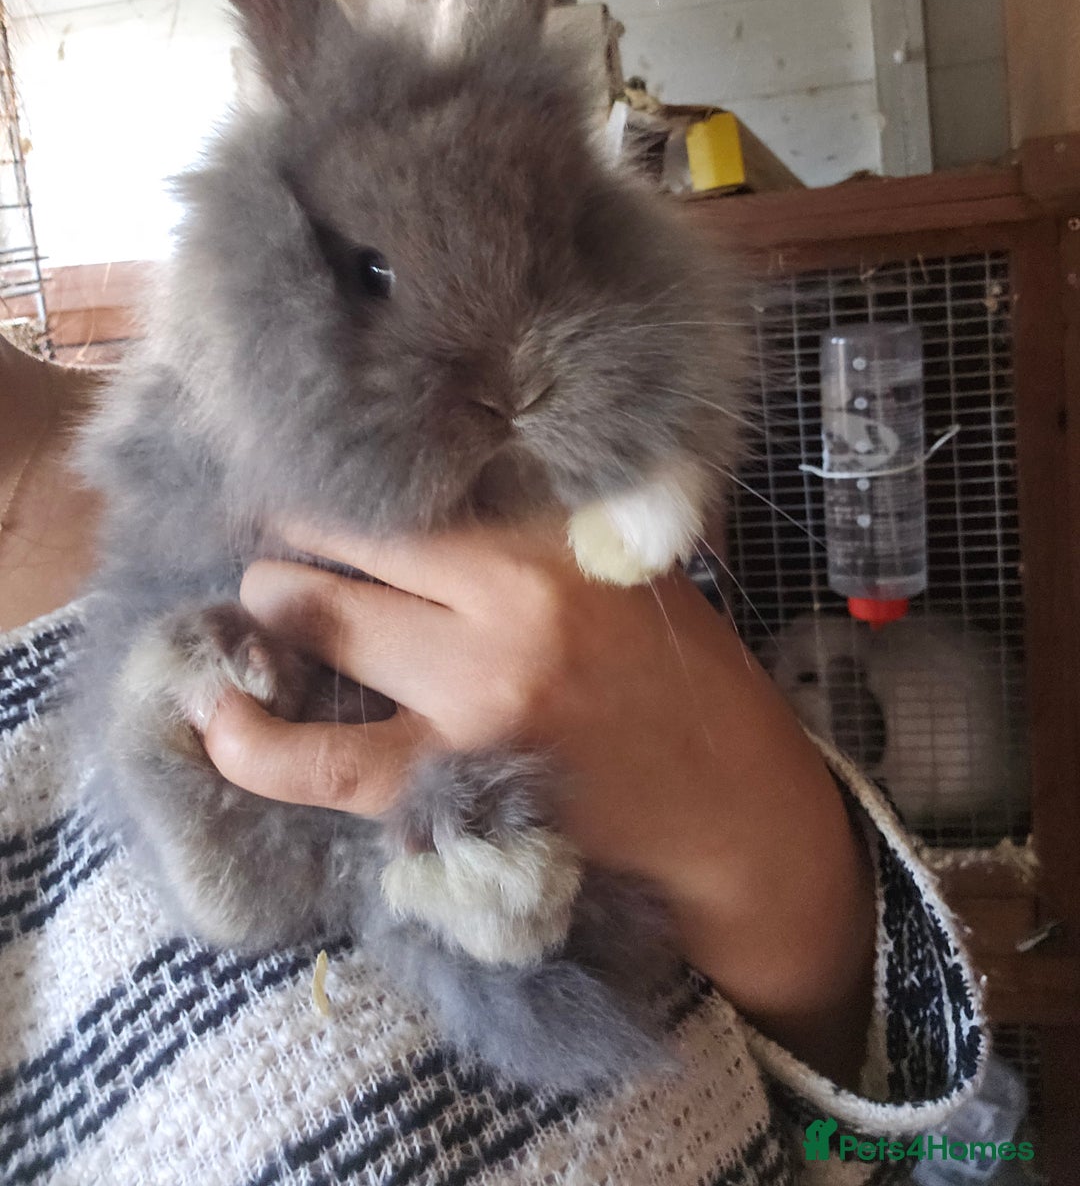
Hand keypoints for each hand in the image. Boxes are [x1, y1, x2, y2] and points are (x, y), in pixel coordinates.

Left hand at [202, 516, 873, 1084]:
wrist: (729, 813)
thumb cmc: (683, 683)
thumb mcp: (632, 571)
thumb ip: (538, 527)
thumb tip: (431, 481)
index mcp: (557, 538)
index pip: (414, 479)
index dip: (343, 470)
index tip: (308, 469)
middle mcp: (509, 601)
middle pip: (349, 533)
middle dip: (297, 536)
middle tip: (281, 546)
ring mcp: (473, 694)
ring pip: (317, 615)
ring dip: (272, 606)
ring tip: (261, 610)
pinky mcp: (450, 781)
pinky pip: (320, 760)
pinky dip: (253, 739)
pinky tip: (215, 717)